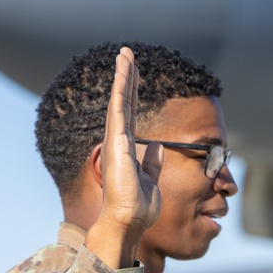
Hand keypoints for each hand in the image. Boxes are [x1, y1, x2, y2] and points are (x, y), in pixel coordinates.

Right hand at [87, 47, 163, 267]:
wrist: (129, 220)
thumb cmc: (138, 206)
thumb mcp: (151, 179)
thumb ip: (152, 161)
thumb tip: (157, 145)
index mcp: (128, 149)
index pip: (131, 113)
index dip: (133, 91)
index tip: (135, 72)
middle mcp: (119, 141)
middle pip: (124, 101)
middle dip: (126, 76)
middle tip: (126, 53)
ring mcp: (116, 140)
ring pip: (119, 100)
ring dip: (122, 75)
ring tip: (124, 53)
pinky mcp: (117, 142)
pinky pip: (119, 109)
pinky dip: (120, 89)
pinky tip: (122, 71)